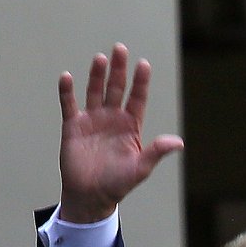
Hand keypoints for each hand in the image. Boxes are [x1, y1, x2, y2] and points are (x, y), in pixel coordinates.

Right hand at [57, 43, 183, 223]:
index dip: (140, 82)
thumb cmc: (117, 184)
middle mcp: (112, 118)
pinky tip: (67, 77)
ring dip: (97, 75)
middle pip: (117, 88)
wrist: (90, 196)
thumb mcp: (140, 168)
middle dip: (119, 70)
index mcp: (130, 126)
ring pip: (95, 91)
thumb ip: (156, 152)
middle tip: (121, 49)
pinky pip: (69, 105)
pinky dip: (67, 92)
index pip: (137, 98)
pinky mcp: (73, 126)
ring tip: (100, 59)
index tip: (144, 65)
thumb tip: (178, 142)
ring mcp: (92, 120)